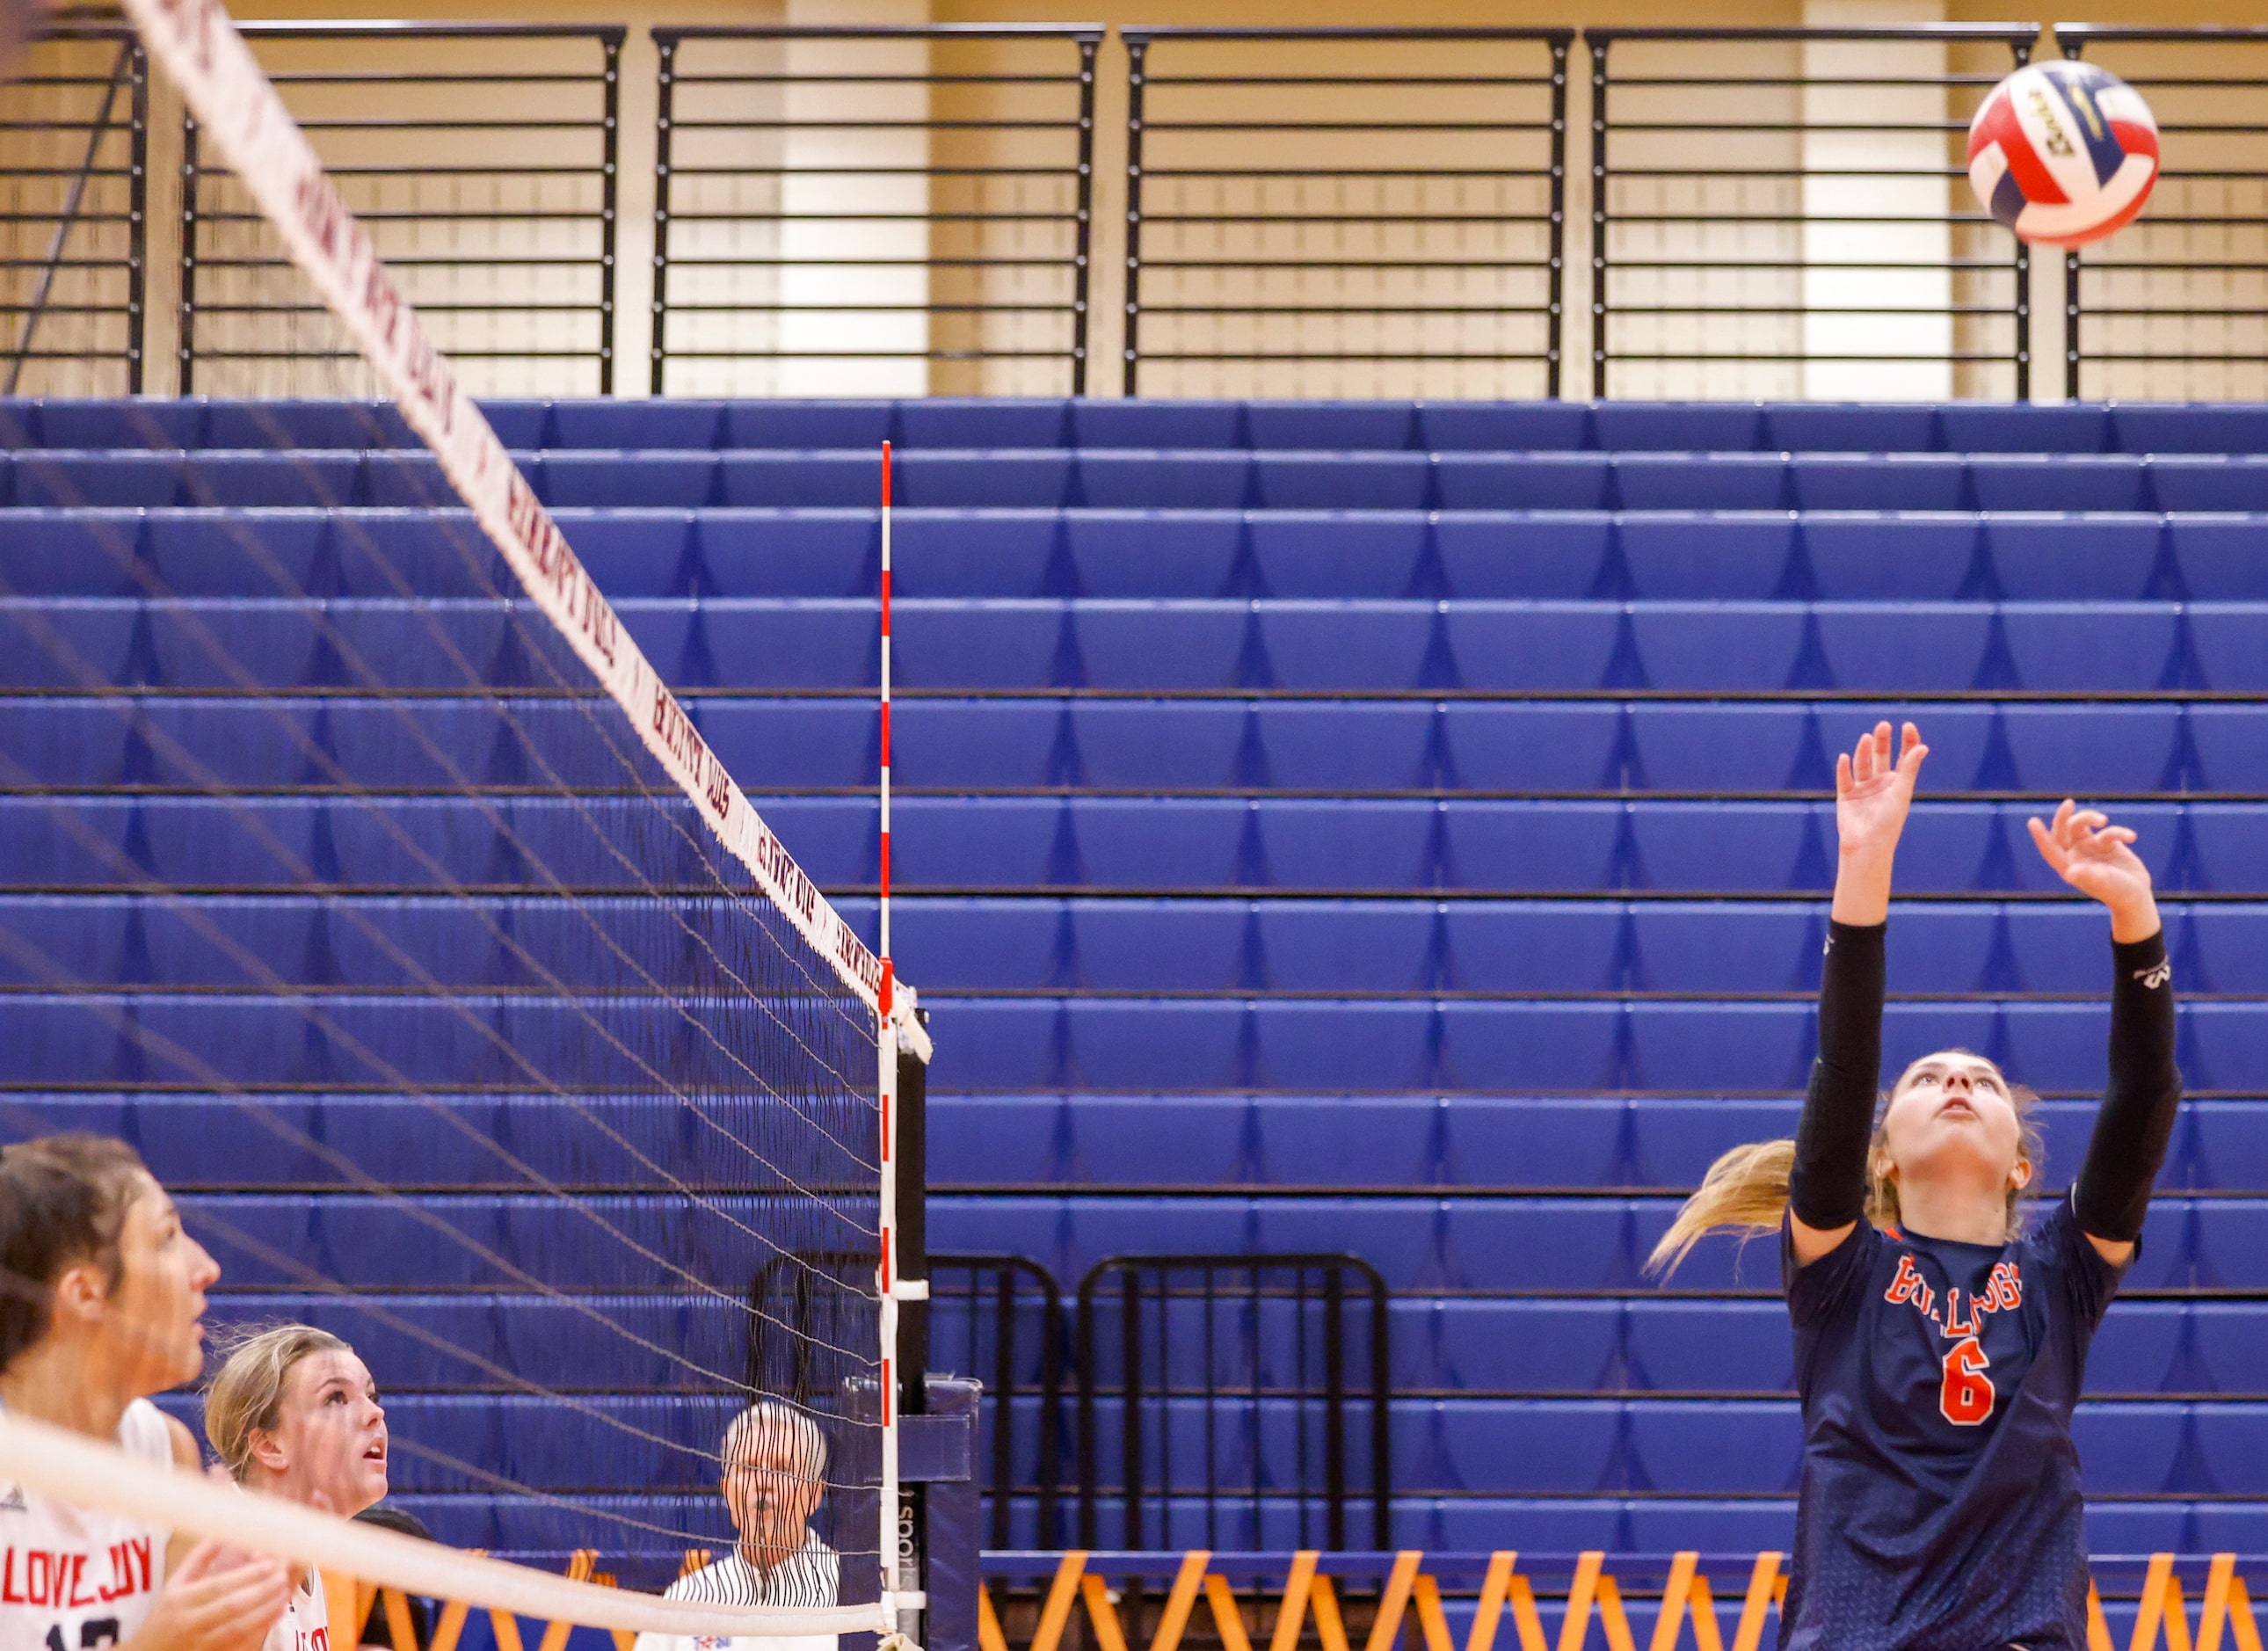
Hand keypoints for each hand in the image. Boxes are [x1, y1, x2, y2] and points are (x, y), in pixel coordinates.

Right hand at [123, 1537, 290, 1650]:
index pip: (217, 1587)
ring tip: (284, 1593)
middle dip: (260, 1592)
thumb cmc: (164, 1616)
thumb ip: (198, 1560)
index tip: (269, 1564)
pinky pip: (239, 1644)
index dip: (245, 1576)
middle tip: (283, 1576)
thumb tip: (221, 1532)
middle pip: (231, 1607)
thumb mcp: (174, 1585)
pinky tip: (277, 1613)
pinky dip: (260, 1629)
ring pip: (238, 1628)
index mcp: (181, 1600)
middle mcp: (190, 1623)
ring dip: (265, 1611)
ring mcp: (201, 1643)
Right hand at [1836, 721, 1928, 863]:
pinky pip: (1844, 778)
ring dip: (1864, 750)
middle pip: (1881, 755)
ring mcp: (1862, 788)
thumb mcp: (1901, 793)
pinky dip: (1843, 768)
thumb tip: (1922, 746)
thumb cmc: (1889, 823)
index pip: (1905, 756)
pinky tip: (1844, 757)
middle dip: (1882, 740)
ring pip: (1862, 763)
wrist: (1867, 845)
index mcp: (1898, 783)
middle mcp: (1880, 782)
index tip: (1907, 726)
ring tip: (1866, 738)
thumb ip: (1909, 769)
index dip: (1907, 740)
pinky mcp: (1846, 796)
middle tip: (1884, 725)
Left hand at [2028, 799, 2161, 942]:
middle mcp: (2075, 855)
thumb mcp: (2102, 883)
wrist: (2136, 896)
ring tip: (2102, 821)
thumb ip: (2087, 876)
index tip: (2033, 821)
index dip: (2040, 836)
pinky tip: (2130, 837)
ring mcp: (2090, 848)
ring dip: (2090, 818)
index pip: (2050, 849)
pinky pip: (2109, 831)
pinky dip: (2119, 832)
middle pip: (2063, 831)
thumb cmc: (2116, 893)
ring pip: (2081, 825)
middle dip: (2064, 817)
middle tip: (2069, 803)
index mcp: (2068, 866)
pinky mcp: (2107, 845)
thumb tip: (2070, 873)